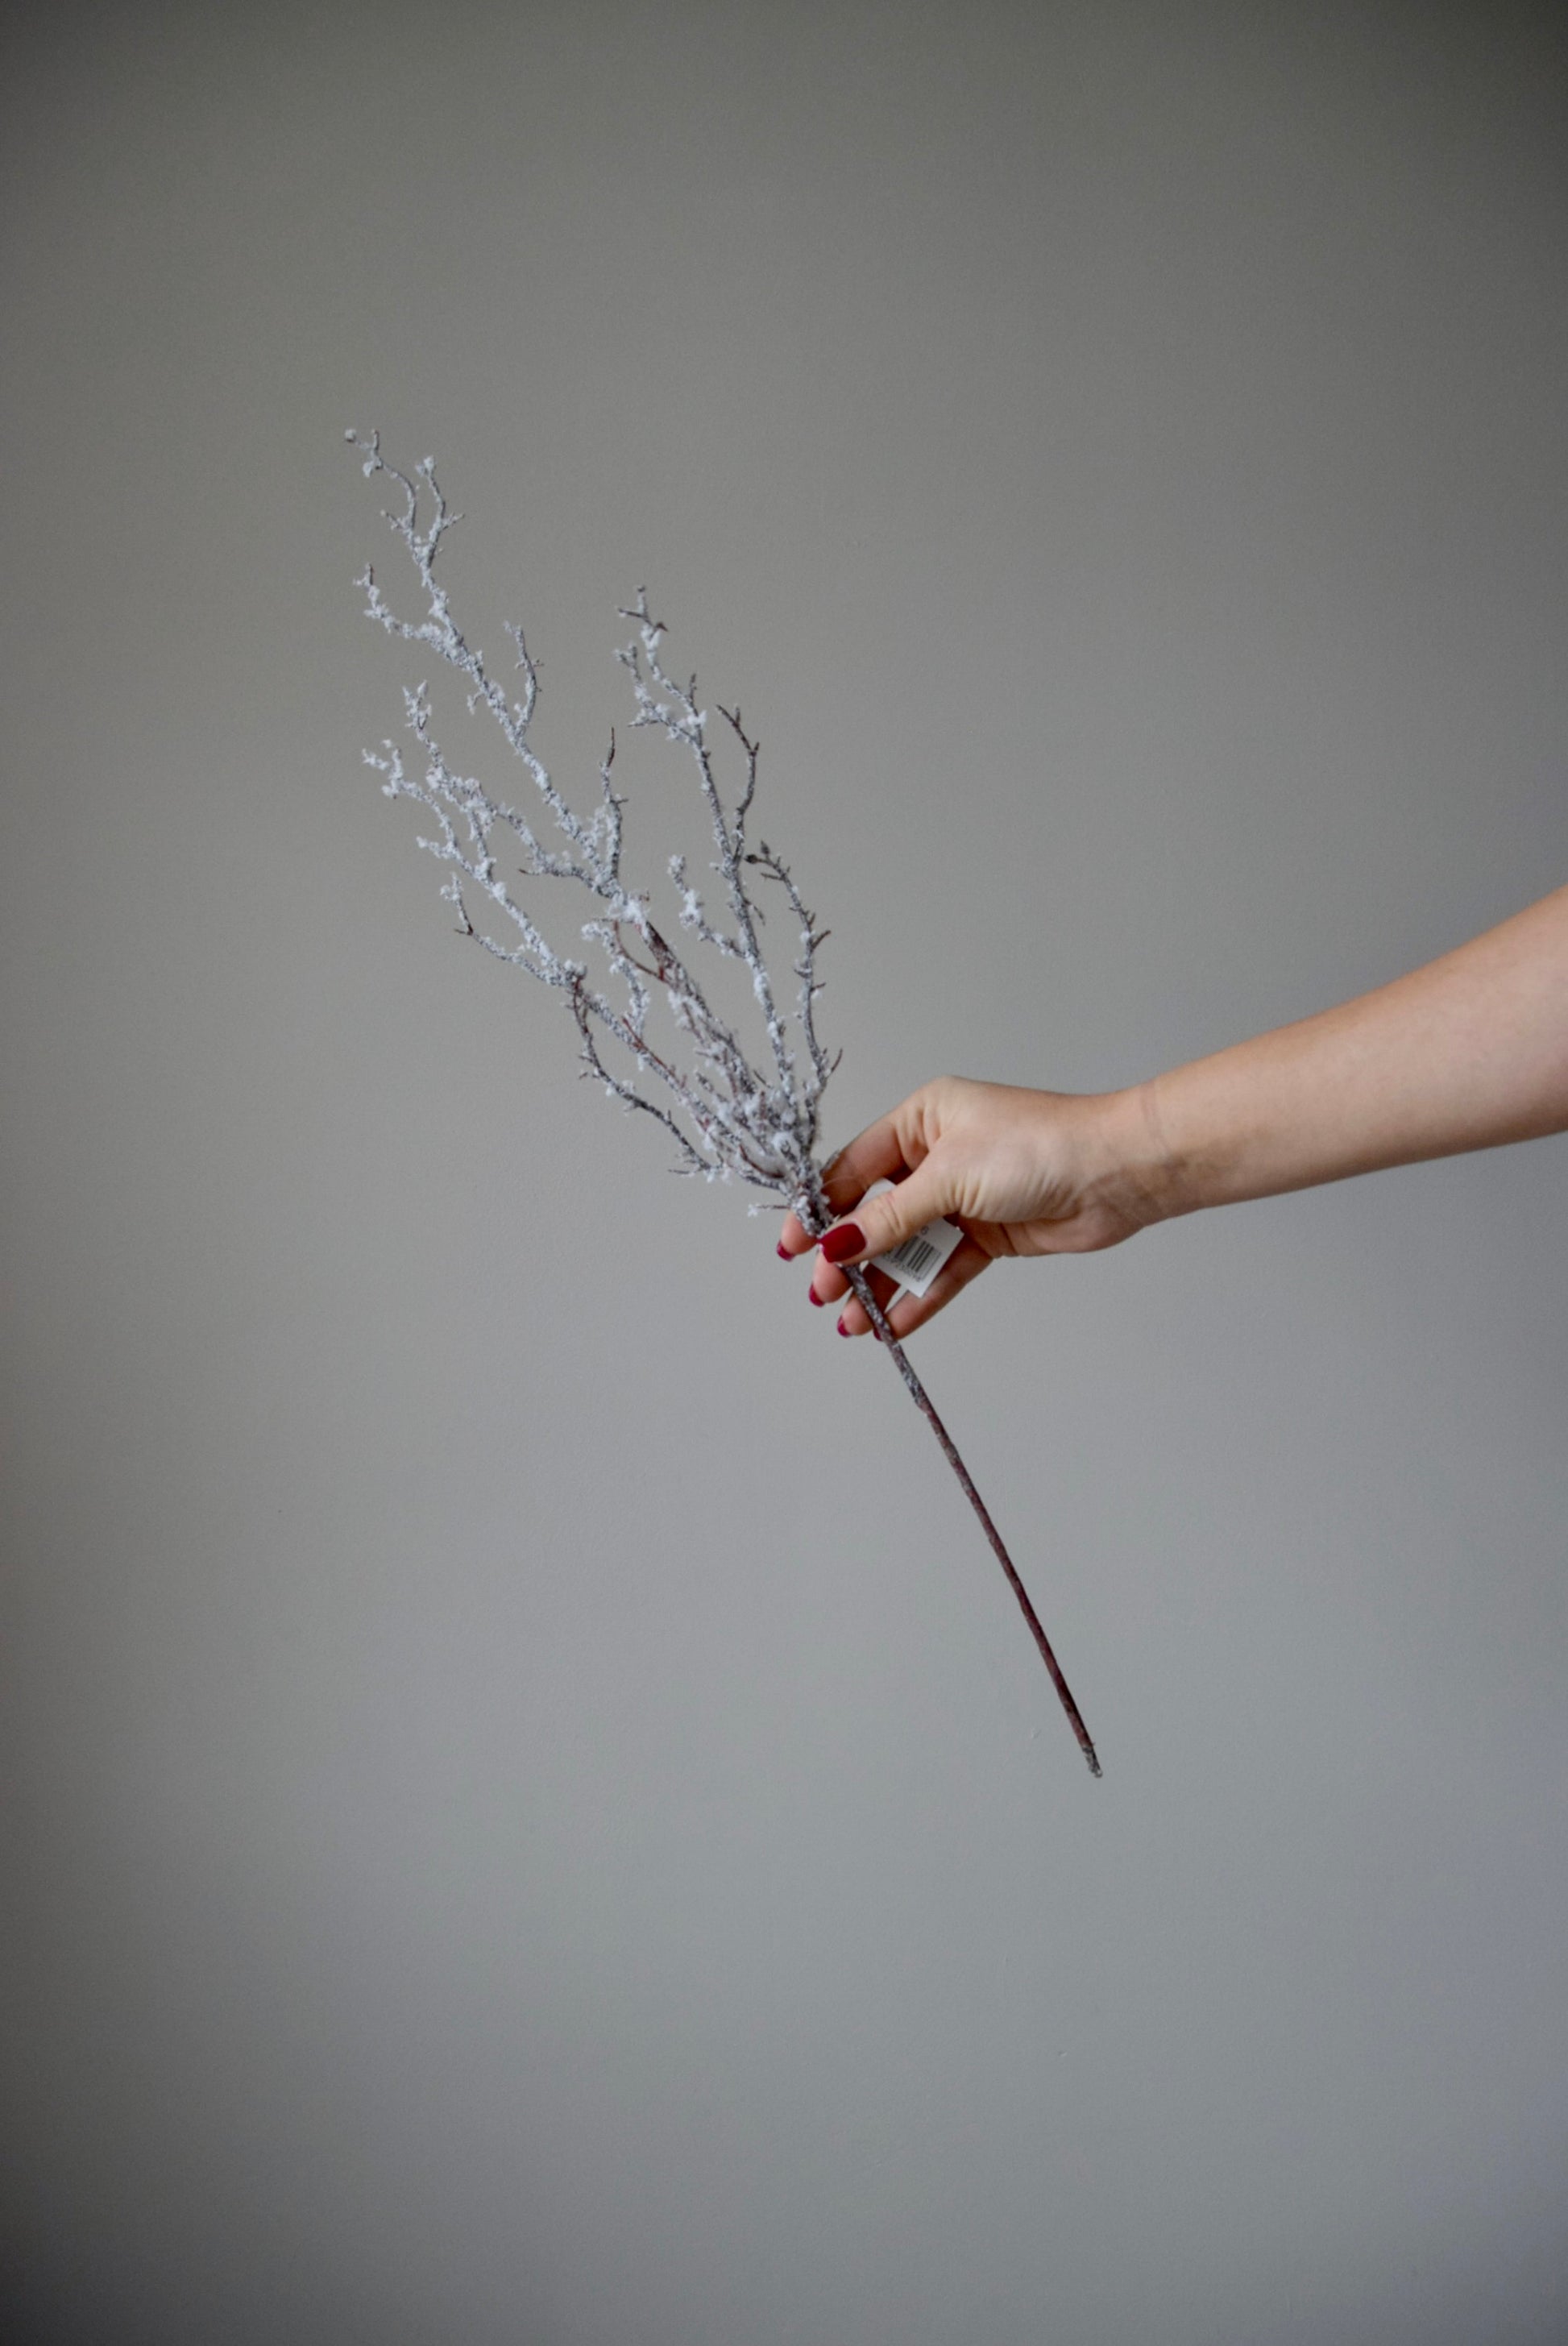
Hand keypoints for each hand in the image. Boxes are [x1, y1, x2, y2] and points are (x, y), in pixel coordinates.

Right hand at [776, 1076, 1166, 1337]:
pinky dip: (921, 1295)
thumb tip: (837, 1244)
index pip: (853, 1168)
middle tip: (823, 1293)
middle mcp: (937, 1157)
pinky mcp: (990, 1234)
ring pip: (909, 1247)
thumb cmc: (1037, 1147)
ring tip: (853, 1322)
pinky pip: (944, 1268)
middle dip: (848, 1256)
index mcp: (922, 1120)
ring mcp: (964, 1198)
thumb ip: (891, 1218)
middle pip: (877, 1213)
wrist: (1116, 1173)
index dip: (820, 1209)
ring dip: (882, 1284)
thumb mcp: (950, 1178)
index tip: (794, 1247)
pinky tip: (894, 1323)